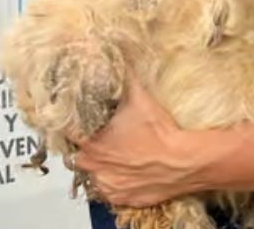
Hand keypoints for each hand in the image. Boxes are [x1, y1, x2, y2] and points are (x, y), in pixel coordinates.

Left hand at [74, 72, 205, 206]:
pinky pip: (110, 191)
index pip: (67, 133)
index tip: (80, 120)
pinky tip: (128, 170)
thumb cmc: (159, 132)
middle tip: (105, 135)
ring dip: (101, 165)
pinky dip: (116, 181)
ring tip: (119, 153)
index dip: (73, 125)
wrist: (185, 161)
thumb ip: (123, 75)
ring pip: (94, 174)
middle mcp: (94, 168)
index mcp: (90, 143)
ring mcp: (108, 186)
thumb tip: (116, 54)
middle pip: (80, 154)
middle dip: (89, 145)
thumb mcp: (139, 96)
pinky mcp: (122, 199)